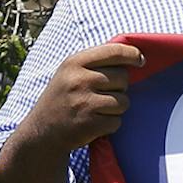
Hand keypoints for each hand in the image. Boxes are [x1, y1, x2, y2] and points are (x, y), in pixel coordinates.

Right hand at [23, 43, 145, 151]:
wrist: (42, 131)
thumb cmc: (62, 97)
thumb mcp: (70, 72)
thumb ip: (96, 62)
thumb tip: (134, 55)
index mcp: (75, 62)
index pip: (114, 51)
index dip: (132, 54)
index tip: (140, 60)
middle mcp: (79, 80)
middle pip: (123, 78)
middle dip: (120, 87)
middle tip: (104, 94)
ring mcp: (84, 102)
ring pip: (123, 101)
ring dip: (116, 108)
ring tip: (98, 110)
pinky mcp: (90, 123)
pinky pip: (117, 121)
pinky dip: (111, 124)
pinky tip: (95, 123)